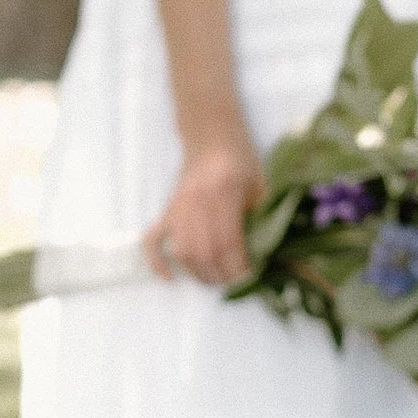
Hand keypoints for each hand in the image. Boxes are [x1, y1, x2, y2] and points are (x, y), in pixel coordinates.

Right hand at [147, 132, 263, 286]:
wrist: (212, 136)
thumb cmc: (240, 159)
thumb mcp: (258, 183)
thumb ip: (261, 215)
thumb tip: (263, 254)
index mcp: (224, 191)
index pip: (228, 242)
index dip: (238, 267)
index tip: (249, 275)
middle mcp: (197, 200)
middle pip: (205, 252)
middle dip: (220, 275)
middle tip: (234, 282)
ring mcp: (178, 206)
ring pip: (183, 251)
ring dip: (198, 273)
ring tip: (214, 279)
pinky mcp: (168, 210)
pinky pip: (153, 240)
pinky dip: (157, 262)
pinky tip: (169, 278)